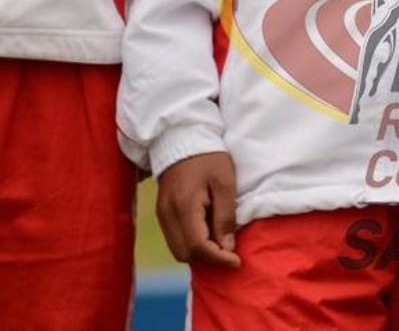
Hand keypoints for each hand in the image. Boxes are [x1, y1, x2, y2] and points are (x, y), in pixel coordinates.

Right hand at [156, 152, 240, 267]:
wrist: (182, 137)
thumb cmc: (208, 157)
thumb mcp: (224, 183)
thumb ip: (225, 217)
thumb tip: (227, 248)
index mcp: (184, 206)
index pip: (197, 246)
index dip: (218, 258)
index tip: (236, 261)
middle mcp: (167, 214)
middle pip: (184, 254)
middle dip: (207, 258)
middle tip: (229, 251)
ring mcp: (161, 214)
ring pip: (177, 249)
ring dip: (199, 252)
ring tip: (220, 240)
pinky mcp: (161, 212)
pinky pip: (174, 238)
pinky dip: (190, 243)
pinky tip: (207, 231)